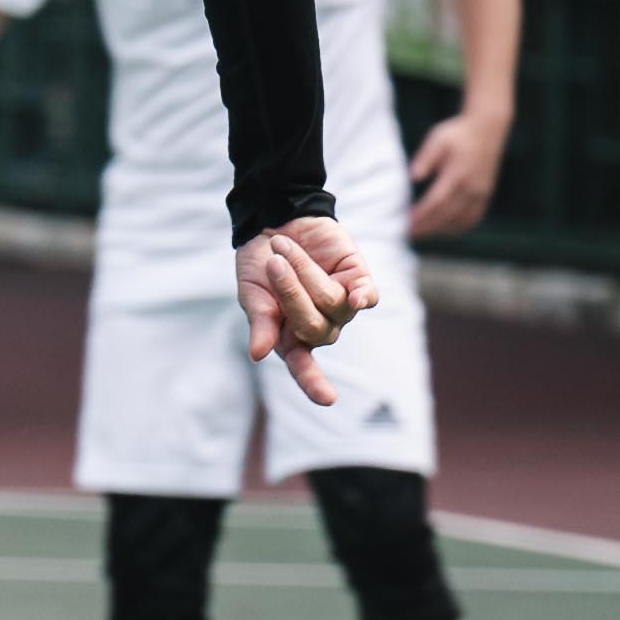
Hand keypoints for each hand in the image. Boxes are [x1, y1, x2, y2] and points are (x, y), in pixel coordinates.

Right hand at [237, 214, 379, 408]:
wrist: (276, 220)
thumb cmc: (260, 263)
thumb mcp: (252, 293)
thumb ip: (260, 322)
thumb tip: (258, 355)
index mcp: (291, 337)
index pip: (304, 368)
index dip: (314, 384)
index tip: (327, 399)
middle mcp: (320, 326)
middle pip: (314, 328)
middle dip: (292, 294)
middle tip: (273, 263)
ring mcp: (342, 305)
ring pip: (334, 304)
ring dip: (306, 274)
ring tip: (283, 247)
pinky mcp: (358, 280)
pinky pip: (367, 297)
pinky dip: (362, 297)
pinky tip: (356, 294)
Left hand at [402, 106, 508, 239]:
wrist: (487, 129)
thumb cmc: (457, 133)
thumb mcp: (437, 139)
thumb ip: (425, 158)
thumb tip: (414, 176)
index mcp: (457, 174)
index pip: (436, 202)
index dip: (421, 215)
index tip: (407, 223)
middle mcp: (471, 187)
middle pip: (447, 215)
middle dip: (427, 227)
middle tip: (410, 234)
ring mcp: (481, 193)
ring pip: (461, 220)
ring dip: (441, 231)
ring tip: (424, 234)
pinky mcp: (486, 195)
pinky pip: (473, 218)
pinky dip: (459, 228)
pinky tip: (445, 231)